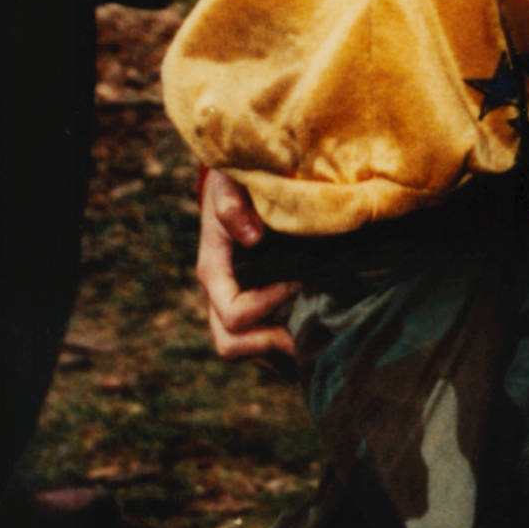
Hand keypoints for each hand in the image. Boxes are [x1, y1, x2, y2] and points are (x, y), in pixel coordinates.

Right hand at [195, 168, 298, 360]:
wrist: (240, 178)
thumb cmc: (237, 178)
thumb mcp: (230, 180)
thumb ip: (231, 203)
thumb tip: (251, 236)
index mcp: (214, 270)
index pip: (234, 312)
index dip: (266, 305)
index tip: (299, 280)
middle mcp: (220, 293)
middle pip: (229, 344)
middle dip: (268, 343)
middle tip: (309, 328)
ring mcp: (235, 301)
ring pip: (245, 348)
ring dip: (277, 348)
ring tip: (315, 332)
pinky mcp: (253, 302)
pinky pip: (261, 339)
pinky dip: (283, 343)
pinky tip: (314, 329)